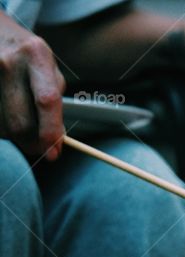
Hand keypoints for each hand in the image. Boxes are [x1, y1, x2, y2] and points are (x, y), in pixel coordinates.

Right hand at [0, 13, 64, 159]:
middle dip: (30, 142)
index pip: (47, 100)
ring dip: (12, 133)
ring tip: (17, 119)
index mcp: (36, 55)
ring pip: (1, 126)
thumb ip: (54, 98)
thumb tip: (57, 139)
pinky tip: (3, 112)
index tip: (53, 153)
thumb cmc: (24, 52)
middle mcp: (9, 61)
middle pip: (20, 121)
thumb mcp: (46, 64)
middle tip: (37, 147)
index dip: (50, 132)